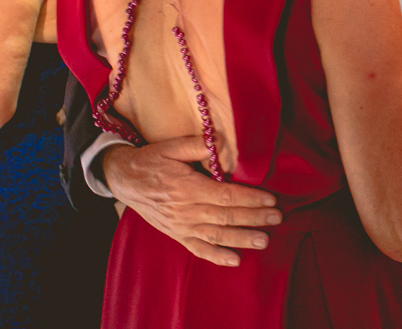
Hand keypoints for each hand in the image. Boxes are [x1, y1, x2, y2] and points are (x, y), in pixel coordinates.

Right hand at [101, 136, 282, 266]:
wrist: (124, 180)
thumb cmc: (151, 161)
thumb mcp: (171, 147)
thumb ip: (197, 145)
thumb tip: (221, 142)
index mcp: (186, 187)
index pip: (225, 195)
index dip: (249, 198)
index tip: (270, 199)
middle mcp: (185, 210)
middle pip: (225, 217)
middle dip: (253, 218)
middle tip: (277, 218)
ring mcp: (180, 226)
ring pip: (215, 236)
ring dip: (241, 239)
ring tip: (264, 240)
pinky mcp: (176, 234)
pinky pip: (198, 248)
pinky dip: (216, 256)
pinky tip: (234, 260)